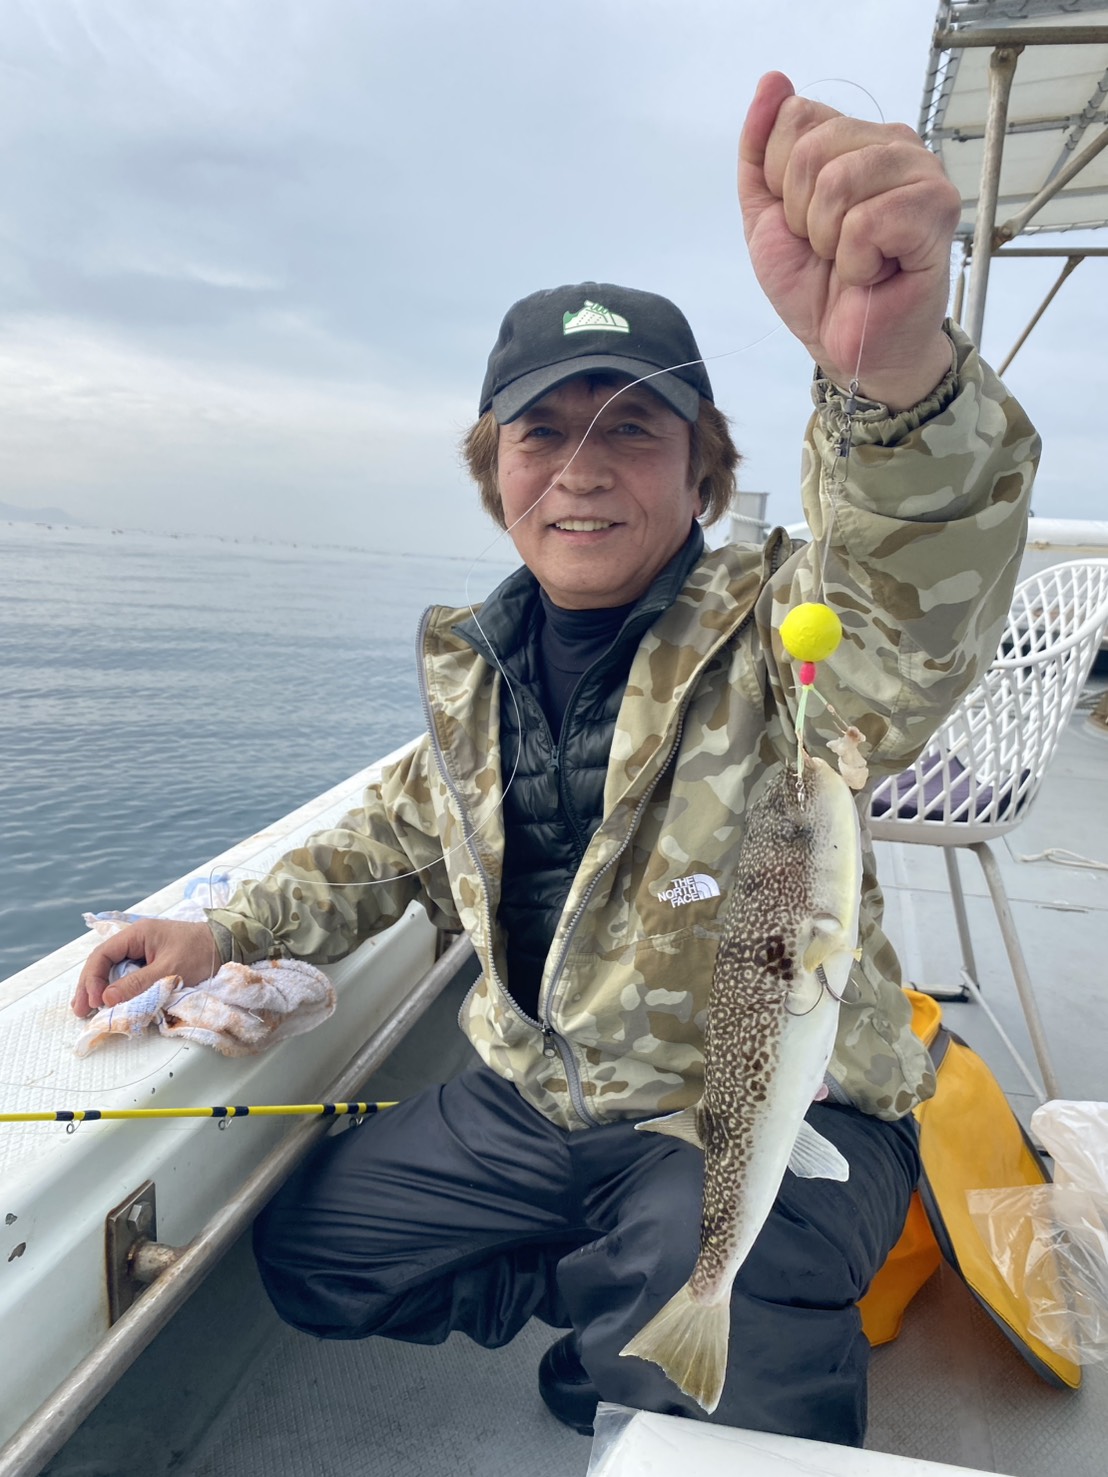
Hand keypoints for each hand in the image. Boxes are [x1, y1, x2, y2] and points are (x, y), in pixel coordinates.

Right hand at [71, 919, 221, 1017]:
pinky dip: (117, 990)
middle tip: (80, 1011)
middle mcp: (136, 940)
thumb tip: (106, 998)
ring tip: (88, 1010)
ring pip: (113, 970)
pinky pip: (128, 975)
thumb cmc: (202, 952)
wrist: (230, 945)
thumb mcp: (170, 970)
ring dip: (101, 989)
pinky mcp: (152, 962)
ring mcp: (144, 951)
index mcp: (137, 934)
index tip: (93, 1001)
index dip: (92, 979)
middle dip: (89, 986)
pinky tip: (111, 1003)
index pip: (103, 955)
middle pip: (103, 963)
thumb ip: (139, 984)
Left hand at [739, 72, 960, 409]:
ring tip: (852, 261)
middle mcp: (894, 144)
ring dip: (829, 239)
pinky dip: (857, 261)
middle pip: (813, 147)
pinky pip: (868, 221)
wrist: (847, 347)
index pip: (795, 117)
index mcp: (854, 138)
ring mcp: (922, 174)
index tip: (803, 224)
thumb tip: (771, 82)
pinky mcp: (937, 212)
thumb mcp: (766, 217)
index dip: (781, 182)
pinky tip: (876, 273)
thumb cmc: (816, 285)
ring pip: (839, 181)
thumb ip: (760, 151)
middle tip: (829, 249)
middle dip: (801, 215)